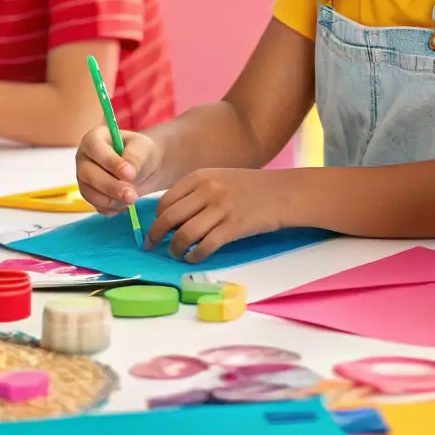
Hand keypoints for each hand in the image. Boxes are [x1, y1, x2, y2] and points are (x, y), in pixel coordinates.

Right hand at [76, 124, 164, 213]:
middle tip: (132, 196)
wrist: (143, 168)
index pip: (95, 148)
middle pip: (89, 174)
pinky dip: (111, 208)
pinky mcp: (90, 195)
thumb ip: (135, 157)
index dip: (110, 162)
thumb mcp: (142, 148)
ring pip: (90, 193)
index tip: (130, 174)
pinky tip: (125, 204)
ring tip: (133, 199)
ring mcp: (84, 178)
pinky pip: (96, 205)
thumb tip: (127, 175)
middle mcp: (84, 158)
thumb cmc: (140, 152)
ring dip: (112, 200)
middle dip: (111, 187)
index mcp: (94, 139)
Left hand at [148, 168, 287, 261]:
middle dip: (156, 236)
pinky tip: (193, 258)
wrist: (283, 193)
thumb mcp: (219, 180)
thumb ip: (196, 194)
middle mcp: (207, 190)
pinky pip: (205, 246)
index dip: (156, 219)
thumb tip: (170, 218)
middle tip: (152, 247)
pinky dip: (194, 256)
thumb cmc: (250, 188)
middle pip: (169, 218)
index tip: (153, 231)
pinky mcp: (233, 227)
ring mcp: (220, 208)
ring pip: (184, 235)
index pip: (166, 201)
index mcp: (200, 176)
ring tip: (176, 254)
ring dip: (175, 249)